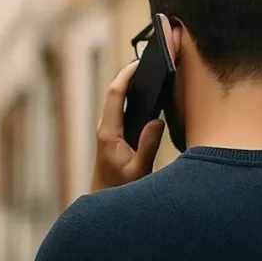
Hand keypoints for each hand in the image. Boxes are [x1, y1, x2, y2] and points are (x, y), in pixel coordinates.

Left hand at [90, 61, 165, 191]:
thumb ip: (148, 146)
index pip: (115, 94)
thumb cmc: (119, 188)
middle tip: (149, 60)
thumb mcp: (138, 170)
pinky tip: (147, 94)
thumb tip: (158, 120)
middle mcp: (106, 128)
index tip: (139, 62)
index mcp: (109, 132)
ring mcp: (109, 131)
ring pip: (118, 100)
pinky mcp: (114, 136)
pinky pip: (122, 110)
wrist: (104, 200)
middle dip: (130, 75)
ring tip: (150, 71)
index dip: (126, 75)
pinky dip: (132, 98)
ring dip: (131, 85)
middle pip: (115, 93)